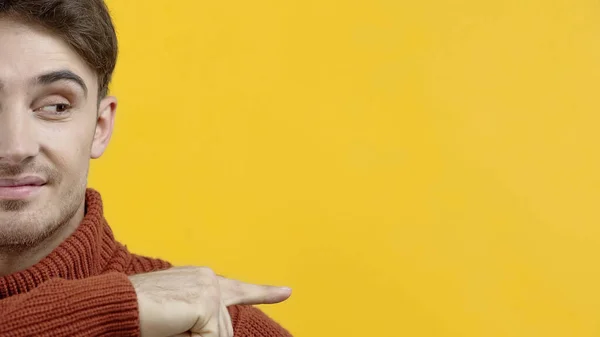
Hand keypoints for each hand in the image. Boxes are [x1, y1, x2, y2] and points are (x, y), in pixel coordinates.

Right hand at [129, 266, 291, 336]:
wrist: (115, 306)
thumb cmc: (140, 315)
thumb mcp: (178, 320)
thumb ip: (203, 322)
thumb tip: (221, 333)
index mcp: (201, 280)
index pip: (237, 288)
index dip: (264, 292)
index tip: (286, 292)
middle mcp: (209, 278)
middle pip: (224, 329)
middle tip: (173, 327)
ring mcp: (209, 287)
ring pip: (219, 336)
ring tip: (170, 325)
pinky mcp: (206, 301)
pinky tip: (174, 327)